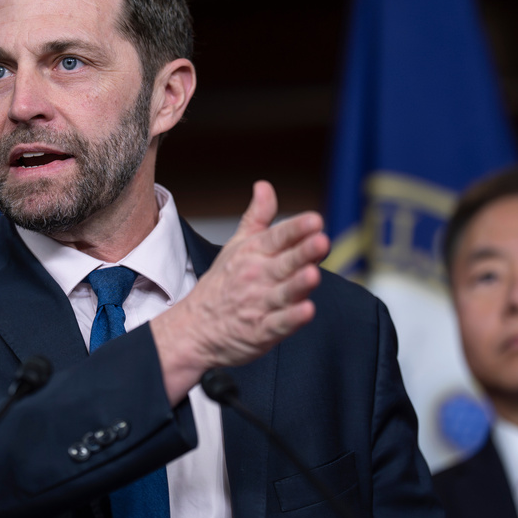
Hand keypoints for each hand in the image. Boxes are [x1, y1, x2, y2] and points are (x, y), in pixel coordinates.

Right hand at [151, 181, 329, 403]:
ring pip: (284, 293)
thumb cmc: (222, 285)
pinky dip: (292, 319)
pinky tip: (307, 311)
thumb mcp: (237, 245)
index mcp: (254, 253)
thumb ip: (257, 217)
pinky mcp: (262, 331)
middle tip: (321, 241)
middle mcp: (258, 277)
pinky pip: (279, 324)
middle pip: (285, 262)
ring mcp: (260, 305)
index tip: (315, 220)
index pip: (278, 237)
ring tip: (312, 274)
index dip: (297, 228)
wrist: (195, 328)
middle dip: (304, 252)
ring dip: (298, 284)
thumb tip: (265, 186)